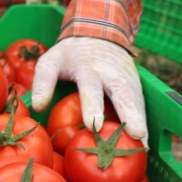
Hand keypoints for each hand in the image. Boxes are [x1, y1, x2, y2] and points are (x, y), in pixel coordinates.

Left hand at [31, 37, 147, 146]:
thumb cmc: (70, 54)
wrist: (99, 34)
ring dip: (140, 122)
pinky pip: (140, 106)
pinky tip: (143, 146)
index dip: (92, 105)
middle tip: (135, 134)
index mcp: (88, 68)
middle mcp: (112, 74)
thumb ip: (43, 82)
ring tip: (142, 147)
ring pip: (136, 100)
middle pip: (123, 93)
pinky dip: (143, 124)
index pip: (91, 87)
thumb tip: (38, 107)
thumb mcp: (50, 60)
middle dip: (130, 114)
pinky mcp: (135, 87)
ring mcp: (127, 79)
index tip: (92, 124)